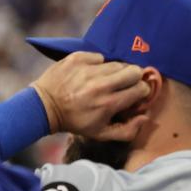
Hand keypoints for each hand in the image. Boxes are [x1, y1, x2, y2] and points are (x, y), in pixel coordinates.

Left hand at [31, 52, 151, 140]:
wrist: (44, 107)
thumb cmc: (76, 122)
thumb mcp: (101, 134)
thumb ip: (128, 130)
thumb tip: (146, 117)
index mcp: (109, 103)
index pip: (141, 89)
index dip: (141, 91)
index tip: (135, 94)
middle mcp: (101, 84)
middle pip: (134, 71)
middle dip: (134, 77)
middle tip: (126, 83)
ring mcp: (89, 69)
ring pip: (117, 63)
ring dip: (116, 71)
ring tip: (107, 79)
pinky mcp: (78, 58)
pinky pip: (99, 56)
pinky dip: (98, 64)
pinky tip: (91, 73)